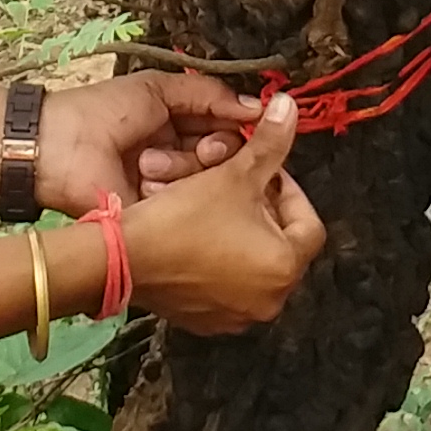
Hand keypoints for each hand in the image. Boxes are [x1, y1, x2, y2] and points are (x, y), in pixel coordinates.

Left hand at [38, 71, 257, 210]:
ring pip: (209, 182)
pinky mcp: (158, 214)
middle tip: (203, 147)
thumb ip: (209, 94)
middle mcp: (179, 157)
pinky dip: (170, 188)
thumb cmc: (102, 112)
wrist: (58, 146)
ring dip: (182, 167)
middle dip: (216, 149)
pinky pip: (187, 205)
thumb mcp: (158, 89)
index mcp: (179, 125)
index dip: (238, 126)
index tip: (251, 123)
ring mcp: (170, 188)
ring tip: (147, 162)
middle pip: (226, 157)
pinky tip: (146, 179)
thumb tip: (256, 107)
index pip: (226, 127)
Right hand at [117, 91, 324, 333]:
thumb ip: (270, 143)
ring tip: (220, 208)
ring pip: (252, 265)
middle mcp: (268, 301)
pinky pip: (225, 285)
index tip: (267, 173)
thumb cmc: (181, 219)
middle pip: (282, 245)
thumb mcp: (233, 173)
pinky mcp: (205, 321)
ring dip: (242, 236)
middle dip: (265, 212)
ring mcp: (235, 316)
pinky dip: (219, 261)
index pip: (309, 223)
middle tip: (244, 187)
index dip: (290, 190)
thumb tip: (289, 109)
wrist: (122, 256)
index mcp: (284, 268)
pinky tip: (199, 237)